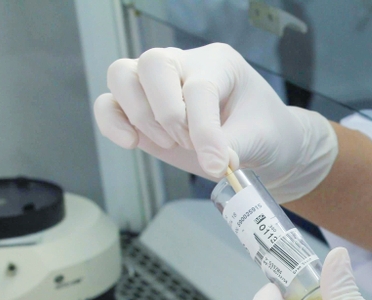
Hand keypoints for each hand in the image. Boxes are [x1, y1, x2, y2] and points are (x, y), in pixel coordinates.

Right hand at [93, 44, 337, 202]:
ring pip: (122, 75)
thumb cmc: (263, 133)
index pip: (199, 87)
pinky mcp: (139, 110)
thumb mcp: (259, 140)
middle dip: (168, 112)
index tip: (218, 165)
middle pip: (153, 64)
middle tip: (189, 143)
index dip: (204, 130)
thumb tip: (211, 162)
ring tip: (171, 144)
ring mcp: (157, 85)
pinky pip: (108, 104)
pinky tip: (131, 143)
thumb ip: (232, 147)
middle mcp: (184, 64)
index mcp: (219, 63)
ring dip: (141, 116)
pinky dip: (111, 122)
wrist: (261, 148)